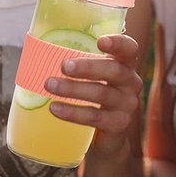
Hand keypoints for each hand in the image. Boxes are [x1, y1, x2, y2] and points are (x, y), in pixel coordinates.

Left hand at [44, 34, 142, 153]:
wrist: (110, 135)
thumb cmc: (98, 94)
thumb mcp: (98, 76)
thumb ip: (83, 62)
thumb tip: (44, 51)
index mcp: (126, 65)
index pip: (129, 49)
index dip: (118, 43)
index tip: (100, 41)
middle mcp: (131, 83)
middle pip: (114, 71)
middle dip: (88, 67)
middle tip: (64, 66)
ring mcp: (127, 105)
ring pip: (101, 94)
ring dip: (73, 89)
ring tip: (50, 85)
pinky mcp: (118, 125)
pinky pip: (94, 117)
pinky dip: (72, 112)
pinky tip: (55, 108)